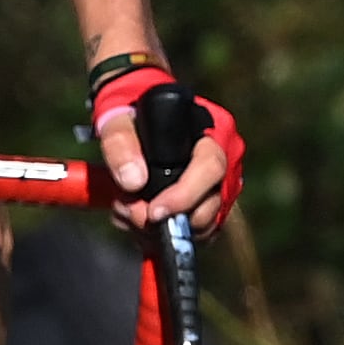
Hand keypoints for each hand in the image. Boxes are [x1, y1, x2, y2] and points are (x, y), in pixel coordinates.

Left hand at [92, 62, 243, 235]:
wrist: (134, 113)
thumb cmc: (130, 111)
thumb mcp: (117, 120)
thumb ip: (120, 145)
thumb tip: (133, 182)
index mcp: (213, 131)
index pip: (211, 168)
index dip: (185, 195)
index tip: (154, 211)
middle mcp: (227, 158)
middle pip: (212, 203)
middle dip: (172, 218)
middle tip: (132, 216)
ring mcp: (221, 182)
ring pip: (205, 222)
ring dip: (164, 229)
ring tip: (127, 215)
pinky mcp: (208, 201)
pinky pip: (196, 228)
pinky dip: (165, 233)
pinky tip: (134, 222)